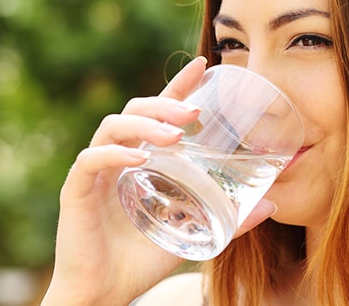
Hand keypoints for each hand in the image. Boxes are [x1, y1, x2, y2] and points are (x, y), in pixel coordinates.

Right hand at [41, 57, 275, 304]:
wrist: (104, 294)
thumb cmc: (142, 261)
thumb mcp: (194, 233)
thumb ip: (229, 219)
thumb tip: (272, 204)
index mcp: (141, 160)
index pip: (158, 112)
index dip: (178, 86)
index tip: (205, 66)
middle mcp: (117, 158)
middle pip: (135, 109)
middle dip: (164, 102)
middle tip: (195, 111)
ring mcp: (96, 172)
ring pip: (112, 127)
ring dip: (144, 125)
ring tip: (174, 135)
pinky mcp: (76, 191)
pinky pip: (91, 162)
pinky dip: (114, 155)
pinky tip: (139, 160)